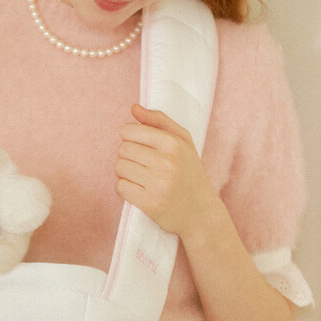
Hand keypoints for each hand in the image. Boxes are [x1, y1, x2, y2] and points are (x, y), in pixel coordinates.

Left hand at [114, 104, 221, 240]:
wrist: (200, 212)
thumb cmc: (189, 173)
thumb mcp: (183, 142)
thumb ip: (159, 121)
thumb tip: (133, 108)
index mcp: (173, 144)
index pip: (129, 131)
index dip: (130, 138)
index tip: (141, 147)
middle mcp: (166, 163)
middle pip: (123, 149)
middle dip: (128, 156)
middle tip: (143, 165)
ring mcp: (158, 184)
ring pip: (119, 168)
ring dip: (125, 172)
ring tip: (142, 177)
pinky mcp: (150, 204)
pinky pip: (120, 187)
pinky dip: (125, 188)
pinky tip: (139, 190)